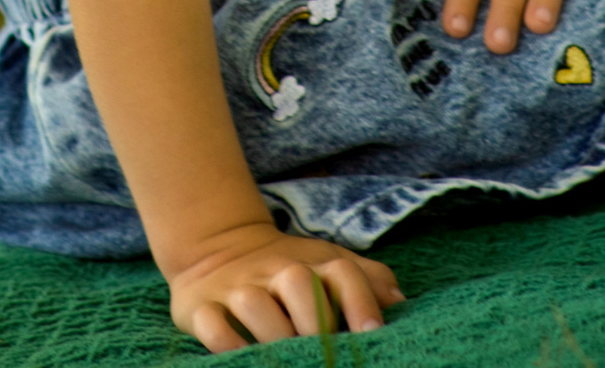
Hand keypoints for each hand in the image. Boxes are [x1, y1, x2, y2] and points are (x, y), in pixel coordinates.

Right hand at [166, 221, 403, 351]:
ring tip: (289, 359)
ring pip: (254, 304)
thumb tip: (402, 302)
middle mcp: (276, 271)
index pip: (342, 272)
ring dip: (273, 334)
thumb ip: (367, 280)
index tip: (373, 333)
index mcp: (312, 263)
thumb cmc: (290, 270)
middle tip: (327, 355)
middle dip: (315, 323)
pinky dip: (227, 344)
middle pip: (298, 284)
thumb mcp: (328, 265)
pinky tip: (246, 359)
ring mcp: (238, 288)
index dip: (360, 301)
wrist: (218, 247)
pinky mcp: (202, 306)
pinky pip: (212, 324)